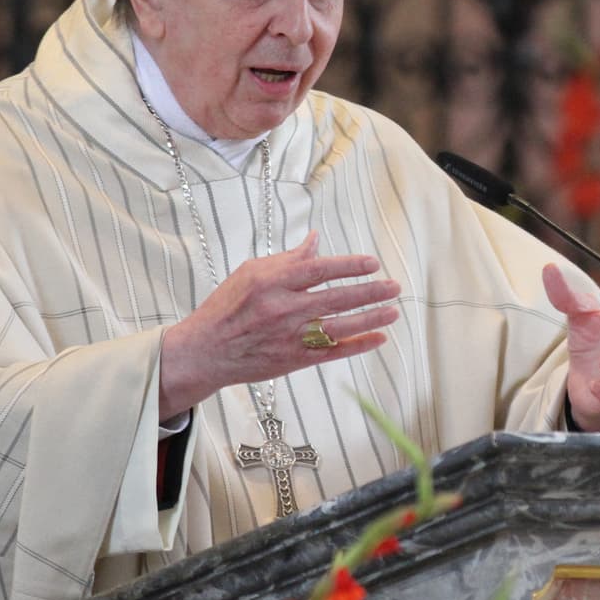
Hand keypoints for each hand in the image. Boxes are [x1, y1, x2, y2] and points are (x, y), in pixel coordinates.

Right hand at [159, 233, 401, 418]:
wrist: (205, 351)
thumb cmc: (227, 308)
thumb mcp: (251, 273)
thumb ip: (287, 259)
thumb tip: (315, 240)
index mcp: (272, 282)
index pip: (319, 269)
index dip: (349, 265)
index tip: (373, 263)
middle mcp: (283, 309)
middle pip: (336, 298)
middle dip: (370, 291)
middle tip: (394, 286)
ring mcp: (290, 336)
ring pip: (340, 326)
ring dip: (371, 318)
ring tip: (394, 311)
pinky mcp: (294, 359)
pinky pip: (333, 352)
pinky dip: (357, 345)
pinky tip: (378, 338)